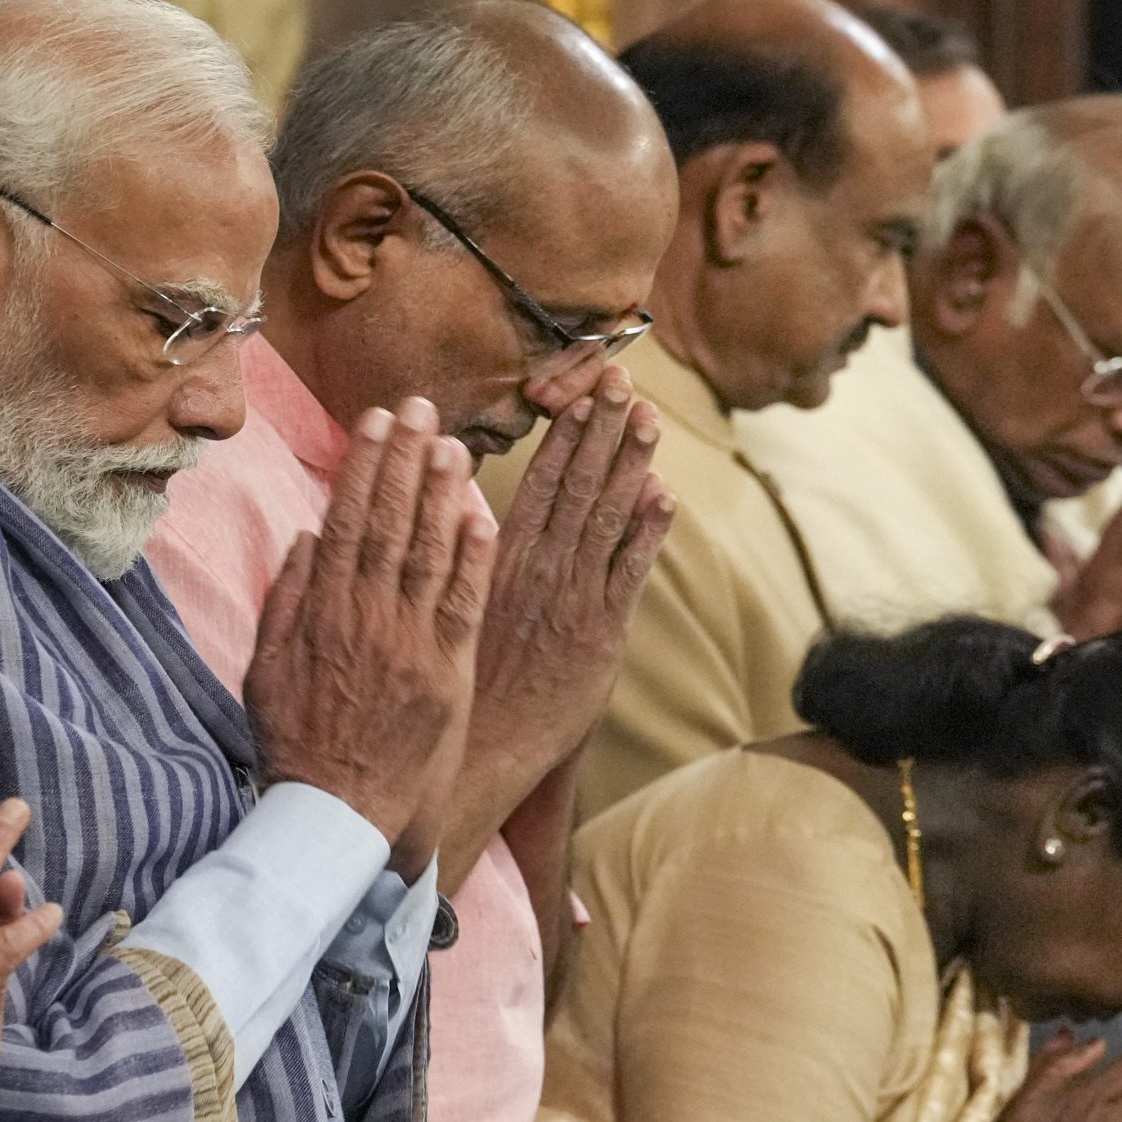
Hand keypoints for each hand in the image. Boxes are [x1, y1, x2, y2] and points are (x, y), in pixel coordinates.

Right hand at [243, 398, 494, 871]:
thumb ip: (285, 600)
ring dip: (443, 494)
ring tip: (456, 444)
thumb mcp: (265, 667)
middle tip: (423, 408)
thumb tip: (306, 539)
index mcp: (321, 611)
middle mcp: (366, 617)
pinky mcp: (446, 674)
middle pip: (390, 523)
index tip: (376, 422)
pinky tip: (484, 516)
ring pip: (429, 553)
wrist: (334, 813)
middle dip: (407, 460)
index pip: (346, 520)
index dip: (364, 466)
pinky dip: (474, 559)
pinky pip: (464, 604)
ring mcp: (408, 644)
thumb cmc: (294, 744)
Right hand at [471, 370, 672, 781]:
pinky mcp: (600, 632)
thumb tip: (463, 505)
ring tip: (649, 417)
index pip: (540, 481)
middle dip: (603, 429)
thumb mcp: (456, 603)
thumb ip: (469, 555)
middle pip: (577, 485)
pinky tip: (664, 494)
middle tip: (623, 380)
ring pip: (606, 517)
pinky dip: (647, 533)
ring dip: (630, 464)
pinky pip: (629, 573)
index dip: (566, 434)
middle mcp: (540, 567)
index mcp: (503, 556)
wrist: (481, 741)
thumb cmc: (465, 675)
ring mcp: (573, 597)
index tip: (583, 392)